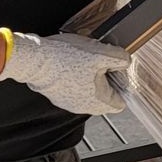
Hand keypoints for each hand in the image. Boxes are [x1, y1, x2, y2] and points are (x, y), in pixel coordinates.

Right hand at [0, 31, 131, 115]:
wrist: (36, 59)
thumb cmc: (67, 58)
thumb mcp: (102, 53)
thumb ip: (120, 59)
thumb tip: (125, 62)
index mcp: (99, 101)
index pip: (121, 102)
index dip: (122, 85)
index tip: (116, 70)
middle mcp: (84, 107)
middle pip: (105, 97)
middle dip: (106, 79)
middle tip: (100, 61)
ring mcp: (69, 103)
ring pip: (89, 92)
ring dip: (91, 77)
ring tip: (86, 60)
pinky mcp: (58, 96)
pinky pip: (75, 88)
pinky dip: (77, 78)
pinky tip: (72, 63)